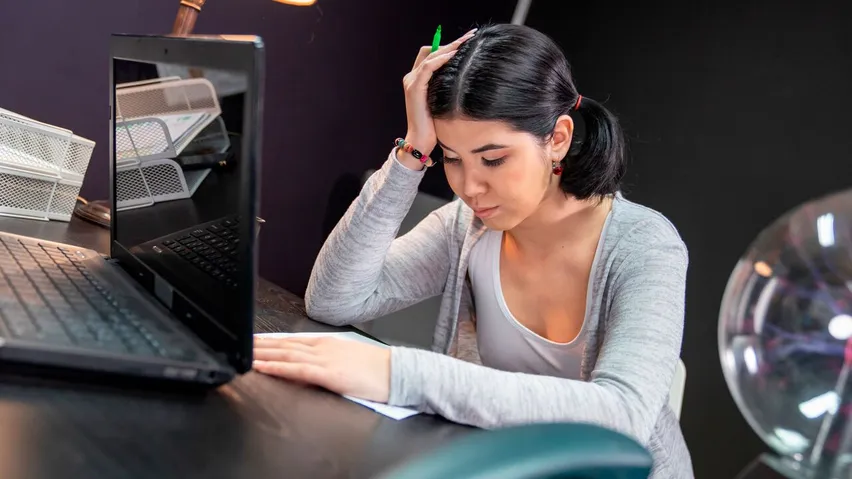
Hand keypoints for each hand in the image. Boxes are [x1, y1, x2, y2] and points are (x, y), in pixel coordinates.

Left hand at [253, 336, 391, 402]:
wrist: (397, 372)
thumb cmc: (378, 369)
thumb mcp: (348, 359)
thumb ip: (327, 360)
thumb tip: (311, 368)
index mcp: (328, 343)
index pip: (292, 340)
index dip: (270, 340)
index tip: (254, 340)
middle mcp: (323, 348)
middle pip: (284, 344)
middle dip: (260, 344)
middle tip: (240, 343)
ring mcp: (325, 359)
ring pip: (285, 353)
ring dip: (262, 354)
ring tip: (244, 353)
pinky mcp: (328, 374)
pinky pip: (296, 370)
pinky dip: (277, 367)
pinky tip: (263, 367)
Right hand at [401, 28, 476, 166]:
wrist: (420, 142)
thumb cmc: (435, 126)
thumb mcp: (442, 103)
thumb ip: (446, 89)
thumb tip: (466, 79)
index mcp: (418, 80)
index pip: (431, 54)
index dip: (448, 46)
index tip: (467, 41)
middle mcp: (412, 78)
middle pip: (431, 50)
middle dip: (452, 42)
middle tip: (471, 35)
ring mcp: (412, 82)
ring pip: (430, 55)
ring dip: (449, 47)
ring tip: (466, 42)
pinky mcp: (415, 88)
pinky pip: (428, 67)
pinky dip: (441, 59)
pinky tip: (455, 55)